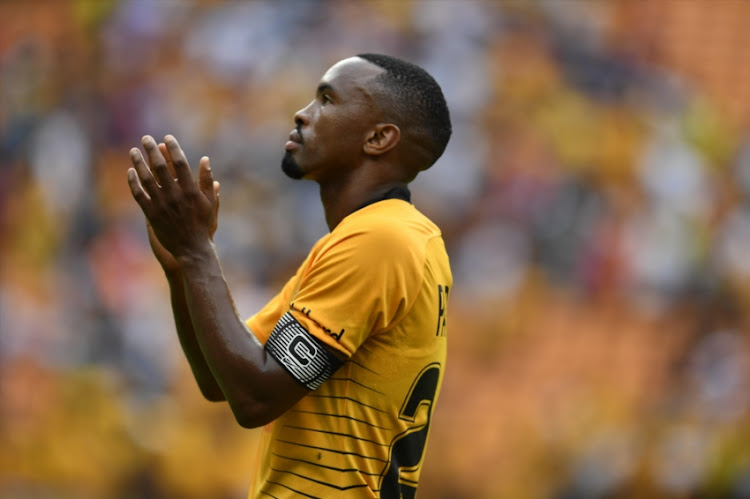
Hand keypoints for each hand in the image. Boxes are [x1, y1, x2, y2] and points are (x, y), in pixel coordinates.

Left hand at [128, 135, 218, 260]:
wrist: (191, 248)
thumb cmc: (202, 224)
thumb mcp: (210, 202)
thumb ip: (207, 181)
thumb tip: (205, 159)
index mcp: (190, 190)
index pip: (180, 163)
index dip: (172, 148)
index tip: (166, 137)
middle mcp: (174, 195)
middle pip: (160, 167)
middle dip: (152, 151)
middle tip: (145, 139)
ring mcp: (161, 204)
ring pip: (146, 179)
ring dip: (138, 163)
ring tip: (133, 151)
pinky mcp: (151, 214)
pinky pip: (139, 195)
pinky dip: (134, 182)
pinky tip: (130, 172)